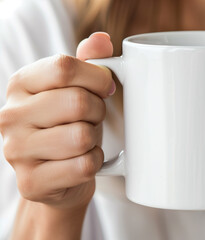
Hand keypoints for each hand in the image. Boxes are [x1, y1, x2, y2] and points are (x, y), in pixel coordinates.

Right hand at [0, 32, 113, 209]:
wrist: (60, 175)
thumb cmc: (71, 125)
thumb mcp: (77, 89)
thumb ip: (88, 62)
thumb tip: (101, 39)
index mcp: (21, 84)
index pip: (64, 67)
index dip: (97, 78)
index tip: (105, 88)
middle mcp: (10, 115)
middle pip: (77, 102)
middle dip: (98, 112)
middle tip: (93, 119)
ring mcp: (16, 151)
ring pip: (82, 137)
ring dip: (95, 140)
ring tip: (85, 141)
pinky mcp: (31, 183)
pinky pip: (83, 166)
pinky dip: (94, 163)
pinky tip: (83, 161)